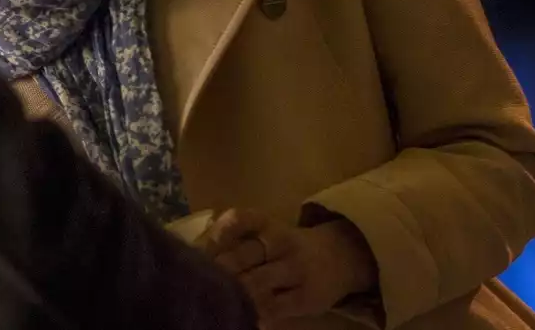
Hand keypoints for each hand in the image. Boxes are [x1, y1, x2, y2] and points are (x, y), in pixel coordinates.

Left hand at [196, 208, 376, 324]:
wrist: (343, 256)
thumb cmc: (288, 246)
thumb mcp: (267, 232)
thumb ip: (235, 239)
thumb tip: (191, 253)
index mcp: (267, 224)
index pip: (239, 219)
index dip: (216, 233)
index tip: (198, 249)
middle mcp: (282, 243)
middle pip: (244, 255)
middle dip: (219, 269)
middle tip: (197, 281)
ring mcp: (296, 270)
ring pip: (258, 282)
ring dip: (235, 292)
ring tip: (215, 299)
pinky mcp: (306, 297)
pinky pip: (276, 307)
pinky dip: (256, 312)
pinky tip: (241, 316)